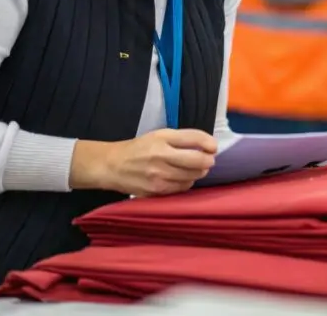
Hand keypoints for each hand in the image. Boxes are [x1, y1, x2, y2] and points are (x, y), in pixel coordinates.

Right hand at [71, 129, 216, 196]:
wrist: (112, 166)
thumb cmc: (139, 148)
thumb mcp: (159, 135)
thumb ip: (182, 139)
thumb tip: (208, 146)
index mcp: (162, 138)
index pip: (195, 138)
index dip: (209, 143)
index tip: (213, 147)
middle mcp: (161, 156)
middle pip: (198, 161)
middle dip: (208, 161)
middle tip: (208, 160)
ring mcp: (159, 176)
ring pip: (192, 177)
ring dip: (198, 173)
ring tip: (194, 169)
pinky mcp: (156, 191)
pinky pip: (182, 188)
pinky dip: (187, 183)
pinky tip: (181, 178)